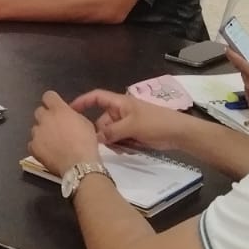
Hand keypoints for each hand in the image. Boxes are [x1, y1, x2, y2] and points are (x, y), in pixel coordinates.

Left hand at [28, 91, 99, 177]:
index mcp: (58, 109)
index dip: (51, 101)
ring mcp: (37, 133)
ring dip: (42, 132)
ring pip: (35, 128)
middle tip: (55, 126)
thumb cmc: (86, 142)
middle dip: (46, 117)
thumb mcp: (85, 122)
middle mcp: (45, 118)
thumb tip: (67, 114)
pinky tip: (48, 151)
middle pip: (39, 111)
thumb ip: (72, 114)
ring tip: (52, 142)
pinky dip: (38, 146)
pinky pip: (32, 143)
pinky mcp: (33, 146)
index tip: (55, 107)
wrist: (79, 164)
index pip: (48, 96)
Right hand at [71, 88, 186, 148]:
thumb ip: (112, 132)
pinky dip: (121, 145)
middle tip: (104, 145)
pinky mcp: (133, 134)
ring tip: (121, 148)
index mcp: (120, 103)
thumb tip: (95, 138)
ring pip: (111, 133)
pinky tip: (127, 150)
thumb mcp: (132, 126)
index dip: (83, 101)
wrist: (179, 133)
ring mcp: (128, 123)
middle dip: (102, 133)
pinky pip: (120, 139)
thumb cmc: (155, 123)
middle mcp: (121, 112)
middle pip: (102, 121)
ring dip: (113, 142)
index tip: (70, 110)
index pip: (97, 97)